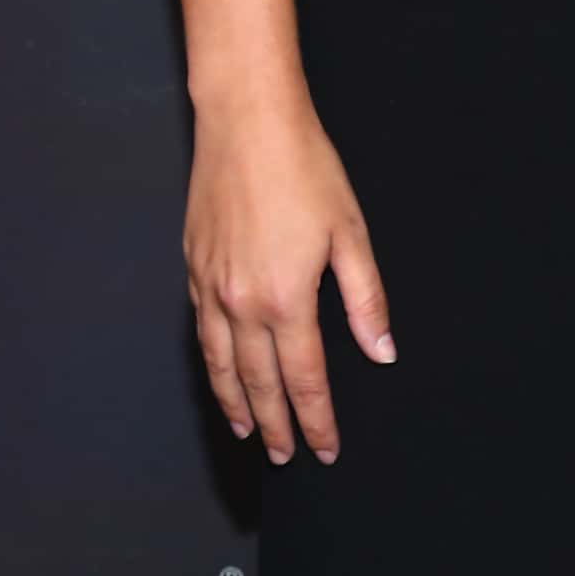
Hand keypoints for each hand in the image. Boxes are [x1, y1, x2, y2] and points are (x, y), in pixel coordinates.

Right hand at [184, 89, 396, 465]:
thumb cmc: (304, 166)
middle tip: (284, 456)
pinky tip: (219, 370)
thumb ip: (366, 299)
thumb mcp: (351, 232)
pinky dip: (211, 363)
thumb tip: (381, 351)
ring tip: (247, 430)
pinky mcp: (193, 266)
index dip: (316, 420)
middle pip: (259, 383)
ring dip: (236, 404)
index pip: (305, 380)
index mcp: (287, 298)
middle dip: (274, 426)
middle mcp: (242, 303)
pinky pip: (201, 331)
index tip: (326, 448)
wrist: (246, 120)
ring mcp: (211, 287)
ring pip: (220, 365)